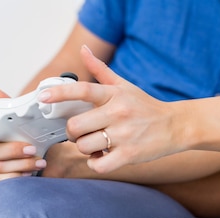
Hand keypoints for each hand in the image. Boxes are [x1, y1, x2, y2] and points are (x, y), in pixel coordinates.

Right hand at [0, 83, 47, 182]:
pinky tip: (30, 175)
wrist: (53, 161)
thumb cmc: (31, 138)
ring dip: (20, 165)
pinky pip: (3, 183)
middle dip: (11, 150)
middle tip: (31, 148)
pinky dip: (17, 178)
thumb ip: (3, 103)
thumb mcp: (20, 119)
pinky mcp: (1, 183)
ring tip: (40, 161)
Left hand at [37, 45, 186, 173]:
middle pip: (76, 126)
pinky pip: (98, 164)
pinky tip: (101, 157)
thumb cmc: (144, 107)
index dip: (60, 93)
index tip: (43, 97)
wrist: (176, 126)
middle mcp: (118, 113)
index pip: (83, 90)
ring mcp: (124, 135)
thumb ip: (100, 70)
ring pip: (84, 146)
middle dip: (72, 132)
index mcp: (114, 95)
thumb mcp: (124, 86)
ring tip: (96, 144)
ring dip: (85, 148)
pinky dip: (95, 163)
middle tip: (80, 132)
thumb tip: (83, 50)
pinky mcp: (129, 155)